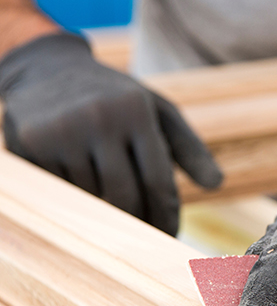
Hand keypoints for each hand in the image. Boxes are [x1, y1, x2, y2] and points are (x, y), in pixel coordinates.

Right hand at [0, 32, 221, 235]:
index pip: (158, 181)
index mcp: (136, 111)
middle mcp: (99, 118)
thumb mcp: (158, 112)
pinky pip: (61, 191)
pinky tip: (82, 184)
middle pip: (125, 197)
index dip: (166, 217)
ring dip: (106, 210)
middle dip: (139, 223)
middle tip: (146, 237)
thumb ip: (190, 148)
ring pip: (92, 199)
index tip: (170, 237)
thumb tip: (217, 185)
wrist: (48, 68)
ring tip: (113, 203)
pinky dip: (77, 197)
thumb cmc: (117, 98)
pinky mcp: (30, 144)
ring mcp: (61, 131)